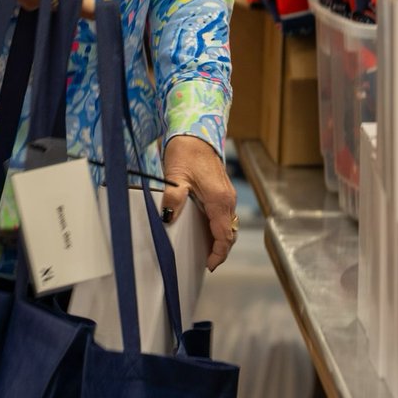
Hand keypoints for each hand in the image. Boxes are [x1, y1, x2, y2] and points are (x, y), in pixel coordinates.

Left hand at [161, 134, 237, 271]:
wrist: (196, 132)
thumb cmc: (187, 152)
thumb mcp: (176, 176)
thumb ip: (173, 198)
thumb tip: (167, 219)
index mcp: (219, 199)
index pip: (225, 235)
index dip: (219, 253)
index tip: (209, 265)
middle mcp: (227, 199)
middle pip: (230, 232)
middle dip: (221, 249)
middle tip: (207, 262)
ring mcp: (227, 194)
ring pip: (228, 224)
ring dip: (220, 238)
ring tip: (205, 251)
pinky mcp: (222, 190)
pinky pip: (225, 215)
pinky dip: (219, 227)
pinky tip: (205, 231)